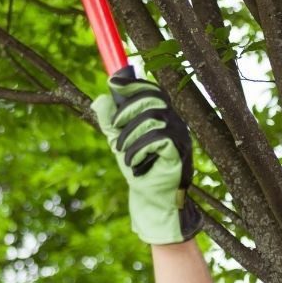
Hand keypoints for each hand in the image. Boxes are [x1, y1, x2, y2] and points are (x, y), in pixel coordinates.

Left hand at [91, 71, 201, 243]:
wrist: (150, 199)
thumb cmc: (137, 168)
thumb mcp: (118, 141)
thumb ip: (110, 121)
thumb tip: (100, 98)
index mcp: (162, 117)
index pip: (153, 91)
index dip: (134, 84)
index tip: (113, 83)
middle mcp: (175, 123)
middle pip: (152, 99)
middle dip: (127, 111)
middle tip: (114, 127)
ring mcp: (180, 137)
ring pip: (152, 118)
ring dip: (130, 135)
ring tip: (122, 152)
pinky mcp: (180, 152)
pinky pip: (158, 138)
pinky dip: (139, 149)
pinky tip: (133, 162)